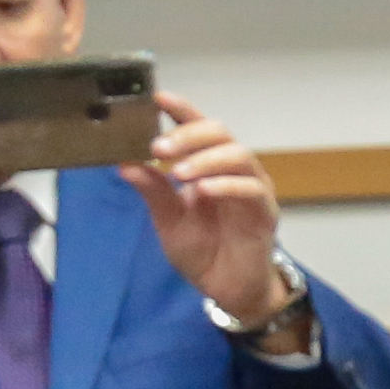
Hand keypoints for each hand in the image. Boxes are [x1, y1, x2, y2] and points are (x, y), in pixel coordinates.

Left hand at [134, 93, 293, 327]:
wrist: (226, 290)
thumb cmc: (202, 252)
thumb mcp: (167, 220)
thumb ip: (152, 191)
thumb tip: (125, 163)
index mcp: (207, 166)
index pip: (196, 127)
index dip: (181, 109)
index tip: (157, 98)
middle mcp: (232, 170)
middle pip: (220, 132)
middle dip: (189, 135)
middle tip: (159, 148)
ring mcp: (252, 189)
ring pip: (238, 155)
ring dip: (206, 159)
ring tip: (178, 172)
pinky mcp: (264, 212)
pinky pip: (251, 188)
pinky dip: (226, 185)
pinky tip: (203, 191)